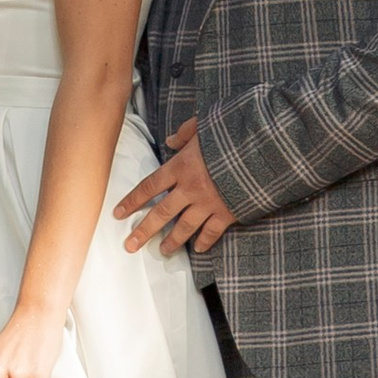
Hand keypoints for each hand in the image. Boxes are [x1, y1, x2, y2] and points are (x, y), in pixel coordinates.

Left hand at [114, 118, 234, 257]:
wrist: (260, 150)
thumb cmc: (230, 135)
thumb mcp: (204, 126)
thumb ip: (184, 134)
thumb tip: (170, 140)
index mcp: (181, 166)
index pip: (149, 187)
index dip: (132, 201)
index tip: (118, 213)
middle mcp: (190, 189)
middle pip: (161, 213)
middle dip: (143, 230)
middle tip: (129, 245)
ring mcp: (208, 203)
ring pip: (184, 227)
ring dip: (171, 241)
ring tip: (161, 251)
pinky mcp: (227, 213)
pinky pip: (212, 232)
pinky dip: (205, 242)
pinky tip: (198, 249)